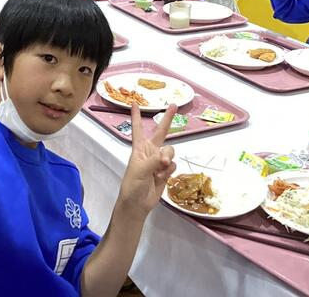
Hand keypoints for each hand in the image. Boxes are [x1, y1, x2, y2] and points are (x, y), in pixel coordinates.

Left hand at [117, 104, 176, 218]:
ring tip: (160, 170)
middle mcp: (150, 152)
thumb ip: (154, 161)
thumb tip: (167, 157)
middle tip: (175, 105)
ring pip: (171, 151)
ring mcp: (159, 161)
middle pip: (161, 132)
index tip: (134, 103)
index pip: (138, 129)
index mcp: (139, 148)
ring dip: (168, 159)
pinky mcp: (165, 172)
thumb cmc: (133, 185)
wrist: (138, 204)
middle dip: (168, 119)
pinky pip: (173, 165)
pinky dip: (169, 171)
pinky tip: (161, 178)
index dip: (136, 116)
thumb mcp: (140, 170)